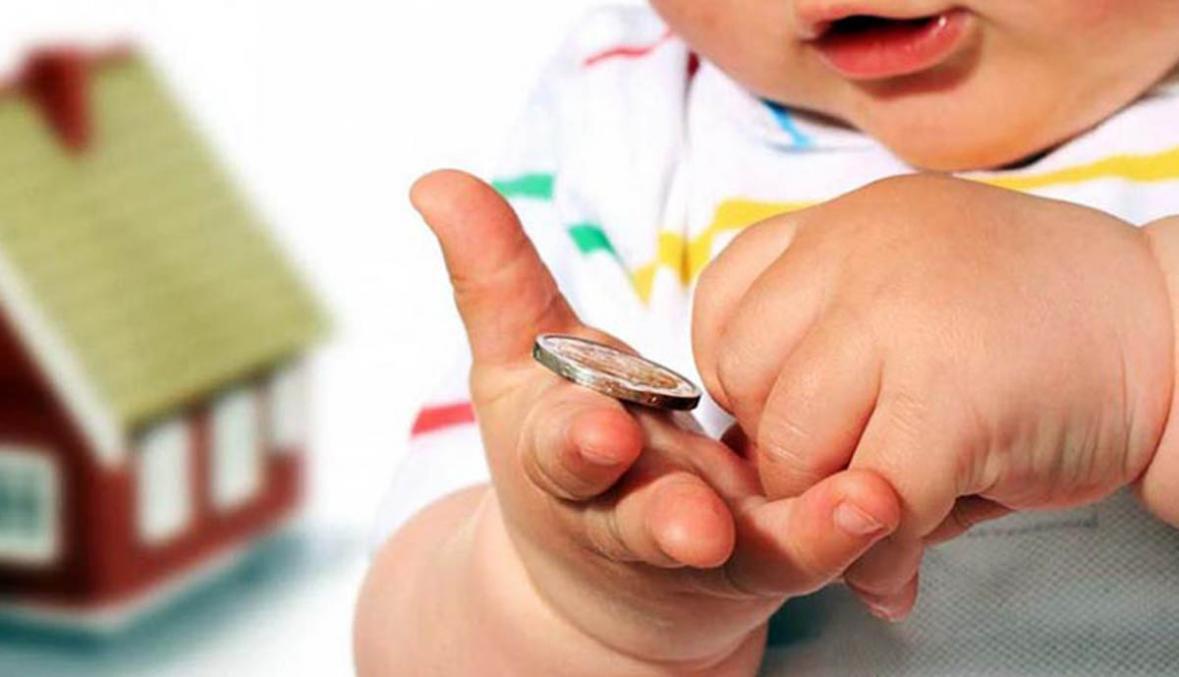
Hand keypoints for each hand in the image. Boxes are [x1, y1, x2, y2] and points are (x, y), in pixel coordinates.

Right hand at [412, 170, 900, 669]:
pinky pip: (806, 549)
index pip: (559, 450)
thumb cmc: (566, 442)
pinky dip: (844, 531)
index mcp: (563, 459)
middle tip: (699, 523)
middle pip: (642, 521)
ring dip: (798, 533)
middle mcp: (630, 512)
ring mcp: (706, 543)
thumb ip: (492, 277)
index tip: (597, 429)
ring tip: (859, 505)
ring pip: (745, 548)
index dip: (574, 441)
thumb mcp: (521, 361)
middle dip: (665, 519)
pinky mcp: (767, 558)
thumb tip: (434, 181)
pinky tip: (885, 499)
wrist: (610, 571)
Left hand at [693, 174, 1174, 619]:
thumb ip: (825, 365)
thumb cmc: (1028, 329)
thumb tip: (764, 481)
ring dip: (820, 504)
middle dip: (778, 449)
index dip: (740, 380)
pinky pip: (871, 498)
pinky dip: (878, 553)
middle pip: (745, 376)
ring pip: (793, 438)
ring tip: (873, 515)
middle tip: (838, 477)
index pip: (723, 304)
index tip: (789, 415)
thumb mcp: (905, 306)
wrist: (1167, 328)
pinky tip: (899, 568)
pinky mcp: (952, 396)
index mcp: (841, 227)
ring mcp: (901, 318)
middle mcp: (858, 254)